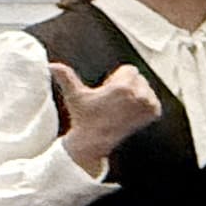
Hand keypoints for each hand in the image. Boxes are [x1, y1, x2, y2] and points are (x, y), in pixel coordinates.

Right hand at [50, 59, 159, 173]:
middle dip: (127, 85)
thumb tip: (52, 65)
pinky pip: (154, 100)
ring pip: (146, 88)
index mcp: (123, 87)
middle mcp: (139, 95)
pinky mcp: (153, 114)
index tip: (108, 91)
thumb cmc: (84, 117)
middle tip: (112, 100)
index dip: (117, 78)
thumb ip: (65, 77)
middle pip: (139, 78)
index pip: (129, 69)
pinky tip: (129, 112)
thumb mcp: (75, 95)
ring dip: (136, 94)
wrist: (94, 140)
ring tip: (120, 107)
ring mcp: (148, 105)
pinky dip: (145, 104)